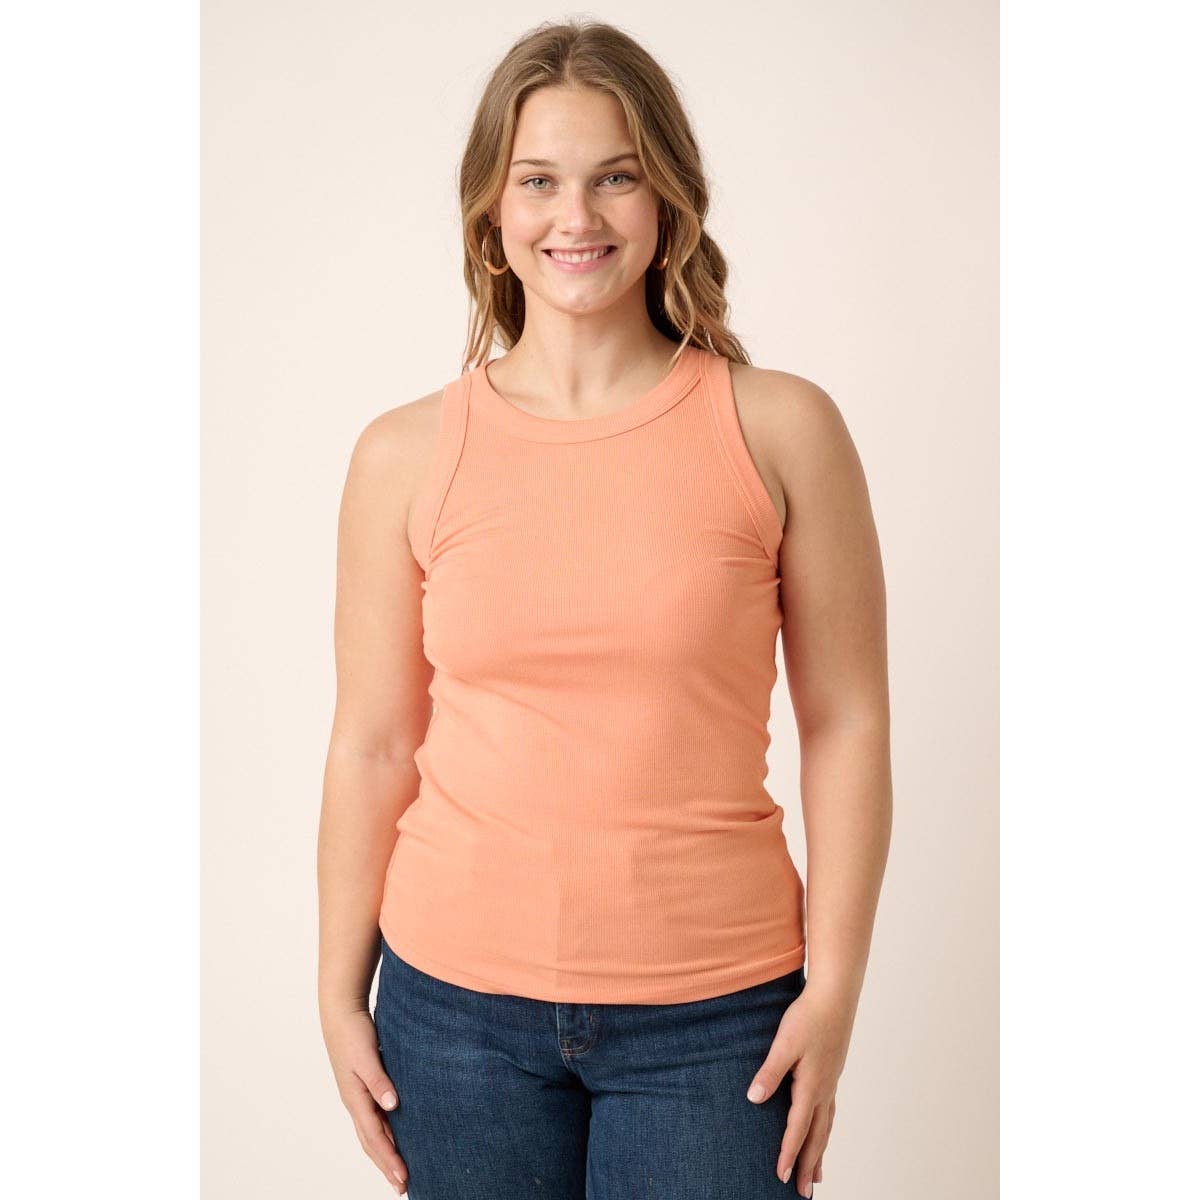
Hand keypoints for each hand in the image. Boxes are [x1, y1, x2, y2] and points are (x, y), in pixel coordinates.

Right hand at [321, 1006, 409, 1195]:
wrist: (342, 1012)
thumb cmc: (353, 1032)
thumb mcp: (367, 1056)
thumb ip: (380, 1080)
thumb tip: (393, 1106)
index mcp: (355, 1099)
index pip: (375, 1137)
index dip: (390, 1159)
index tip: (403, 1178)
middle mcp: (356, 1102)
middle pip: (372, 1142)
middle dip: (386, 1165)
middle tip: (402, 1187)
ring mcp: (359, 1095)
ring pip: (373, 1132)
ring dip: (386, 1153)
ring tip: (399, 1171)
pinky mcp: (364, 1086)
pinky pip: (376, 1117)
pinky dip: (386, 1132)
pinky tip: (397, 1135)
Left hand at [745, 981, 855, 1193]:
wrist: (834, 996)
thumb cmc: (807, 1017)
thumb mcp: (784, 1044)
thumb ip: (770, 1072)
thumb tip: (754, 1099)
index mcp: (811, 1087)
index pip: (797, 1129)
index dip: (788, 1154)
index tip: (781, 1178)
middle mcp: (824, 1090)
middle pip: (817, 1136)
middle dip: (808, 1165)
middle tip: (804, 1192)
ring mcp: (831, 1081)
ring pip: (826, 1126)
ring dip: (819, 1151)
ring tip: (817, 1173)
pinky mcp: (832, 1071)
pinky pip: (830, 1111)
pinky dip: (825, 1129)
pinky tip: (822, 1128)